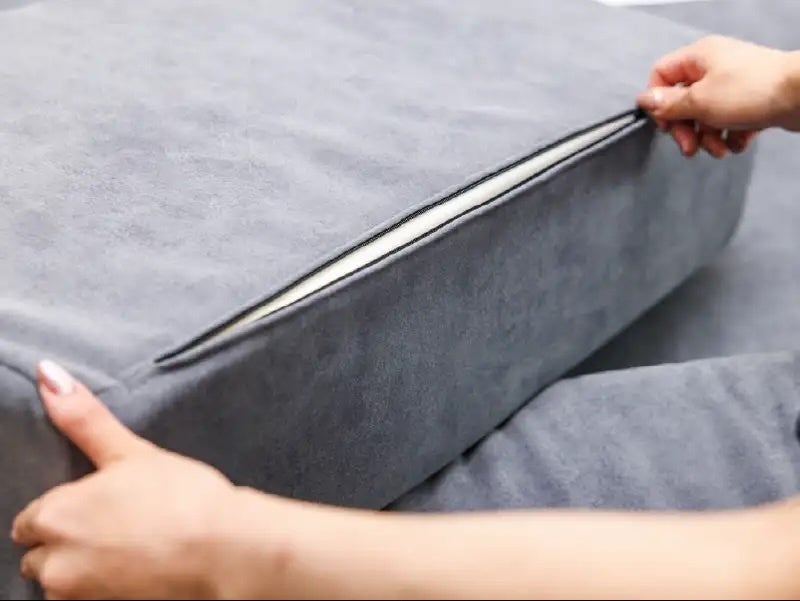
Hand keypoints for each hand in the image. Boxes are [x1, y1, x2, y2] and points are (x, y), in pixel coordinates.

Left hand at [11, 361, 238, 599]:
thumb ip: (82, 417)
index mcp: (55, 515)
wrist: (225, 549)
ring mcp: (78, 595)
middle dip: (70, 544)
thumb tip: (47, 373)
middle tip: (121, 527)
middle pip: (41, 557)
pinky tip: (141, 571)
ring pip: (65, 584)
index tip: (102, 506)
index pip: (31, 520)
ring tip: (134, 550)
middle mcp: (54, 563)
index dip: (67, 510)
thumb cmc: (182, 497)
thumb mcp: (130, 451)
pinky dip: (107, 589)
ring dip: (86, 571)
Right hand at [636, 35, 799, 157]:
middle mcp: (714, 67)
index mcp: (698, 58)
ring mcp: (733, 84)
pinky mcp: (750, 100)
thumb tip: (643, 100)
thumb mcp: (699, 101)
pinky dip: (729, 135)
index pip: (661, 76)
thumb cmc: (753, 90)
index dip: (658, 103)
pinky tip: (738, 142)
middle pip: (683, 101)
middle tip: (691, 147)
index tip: (666, 125)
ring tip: (719, 148)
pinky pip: (728, 121)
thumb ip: (668, 104)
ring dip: (707, 138)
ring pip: (705, 116)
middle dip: (686, 130)